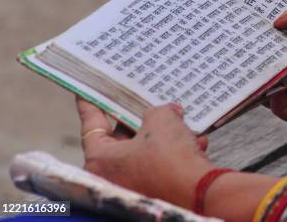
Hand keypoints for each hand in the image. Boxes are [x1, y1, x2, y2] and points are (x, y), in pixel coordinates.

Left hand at [76, 98, 213, 208]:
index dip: (92, 104)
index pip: (92, 124)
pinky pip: (161, 167)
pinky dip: (176, 154)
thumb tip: (166, 113)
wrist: (200, 194)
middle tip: (148, 102)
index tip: (86, 92)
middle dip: (141, 119)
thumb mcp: (161, 120)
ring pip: (146, 152)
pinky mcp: (154, 193)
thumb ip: (156, 111)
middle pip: (122, 138)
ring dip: (165, 136)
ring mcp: (133, 187)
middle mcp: (111, 178)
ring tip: (182, 123)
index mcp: (101, 160)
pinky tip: (195, 143)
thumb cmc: (172, 160)